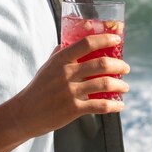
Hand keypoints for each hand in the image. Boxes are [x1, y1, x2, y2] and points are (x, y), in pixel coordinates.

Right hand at [9, 33, 129, 137]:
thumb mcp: (48, 65)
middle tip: (125, 67)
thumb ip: (61, 52)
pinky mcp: (73, 109)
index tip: (117, 39)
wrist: (26, 113)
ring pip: (104, 84)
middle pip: (100, 63)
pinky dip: (114, 105)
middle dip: (119, 64)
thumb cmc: (39, 87)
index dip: (104, 39)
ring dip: (120, 84)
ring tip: (125, 86)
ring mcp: (70, 91)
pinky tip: (119, 104)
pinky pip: (100, 105)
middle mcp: (66, 73)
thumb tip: (75, 38)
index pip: (86, 43)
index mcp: (61, 59)